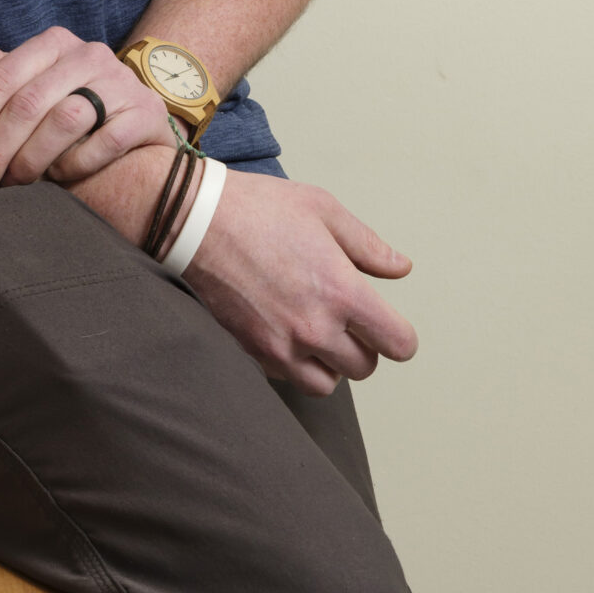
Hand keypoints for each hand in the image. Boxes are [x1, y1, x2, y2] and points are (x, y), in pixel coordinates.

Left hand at [0, 13, 179, 190]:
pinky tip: (59, 179)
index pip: (1, 76)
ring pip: (65, 120)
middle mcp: (88, 54)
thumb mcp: (27, 78)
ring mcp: (121, 83)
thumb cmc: (68, 103)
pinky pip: (104, 142)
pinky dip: (75, 165)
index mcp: (53, 42)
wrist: (136, 124)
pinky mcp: (146, 114)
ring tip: (14, 184)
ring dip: (32, 159)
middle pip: (29, 102)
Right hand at [183, 172, 416, 394]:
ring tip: (317, 334)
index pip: (398, 344)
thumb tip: (400, 268)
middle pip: (364, 368)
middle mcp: (315, 326)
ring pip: (327, 384)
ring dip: (329, 364)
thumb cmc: (256, 208)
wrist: (193, 221)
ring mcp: (281, 343)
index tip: (387, 325)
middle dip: (362, 346)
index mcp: (342, 290)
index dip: (399, 336)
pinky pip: (288, 378)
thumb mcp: (322, 209)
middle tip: (345, 320)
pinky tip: (285, 332)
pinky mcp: (252, 350)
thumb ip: (368, 246)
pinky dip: (294, 363)